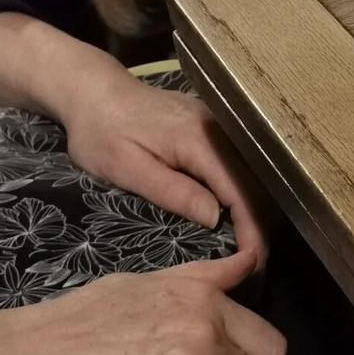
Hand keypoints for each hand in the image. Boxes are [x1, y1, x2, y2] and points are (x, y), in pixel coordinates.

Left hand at [0, 13, 270, 270]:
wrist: (94, 91)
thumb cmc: (101, 133)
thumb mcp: (128, 169)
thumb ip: (174, 192)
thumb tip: (218, 219)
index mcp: (199, 140)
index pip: (239, 191)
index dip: (251, 228)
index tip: (253, 261)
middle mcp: (219, 129)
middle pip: (254, 183)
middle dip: (259, 225)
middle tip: (254, 263)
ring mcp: (220, 125)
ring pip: (252, 174)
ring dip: (256, 210)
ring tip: (250, 245)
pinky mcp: (216, 127)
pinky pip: (240, 164)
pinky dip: (245, 193)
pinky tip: (240, 216)